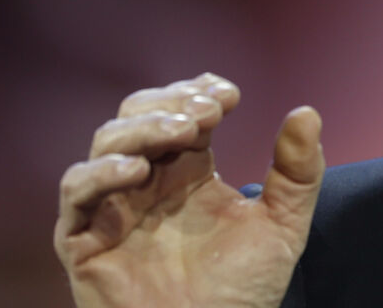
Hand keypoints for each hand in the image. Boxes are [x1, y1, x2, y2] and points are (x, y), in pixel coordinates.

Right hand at [54, 73, 324, 307]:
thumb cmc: (243, 291)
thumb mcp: (284, 226)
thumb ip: (298, 172)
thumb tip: (307, 112)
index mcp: (189, 172)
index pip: (183, 111)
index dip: (200, 93)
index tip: (230, 96)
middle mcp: (149, 182)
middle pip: (139, 115)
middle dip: (171, 103)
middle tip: (208, 112)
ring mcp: (114, 207)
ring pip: (108, 143)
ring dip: (143, 127)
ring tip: (183, 131)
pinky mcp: (84, 240)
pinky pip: (76, 192)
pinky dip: (100, 172)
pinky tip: (137, 169)